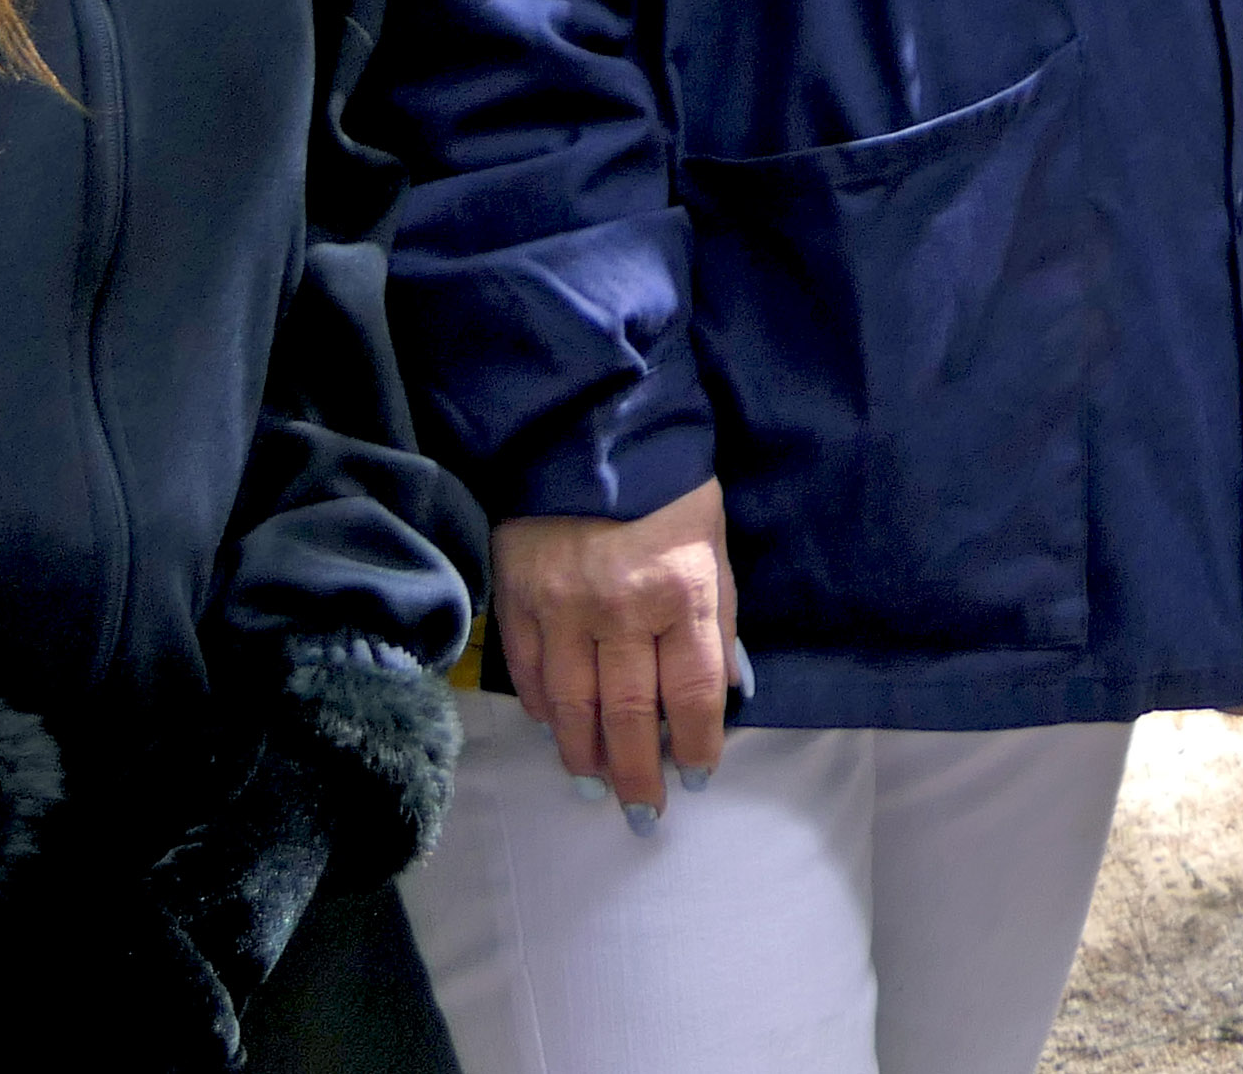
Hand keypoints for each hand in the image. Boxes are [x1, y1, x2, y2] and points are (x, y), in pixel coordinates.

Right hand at [491, 479, 737, 822]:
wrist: (591, 431)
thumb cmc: (668, 493)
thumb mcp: (714, 547)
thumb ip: (717, 619)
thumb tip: (723, 691)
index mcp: (684, 591)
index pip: (695, 692)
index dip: (697, 743)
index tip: (697, 775)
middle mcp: (623, 608)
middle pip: (631, 715)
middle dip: (640, 773)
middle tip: (644, 811)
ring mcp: (564, 607)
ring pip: (573, 708)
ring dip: (586, 757)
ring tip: (597, 785)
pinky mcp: (519, 600)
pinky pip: (532, 676)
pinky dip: (545, 712)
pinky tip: (558, 730)